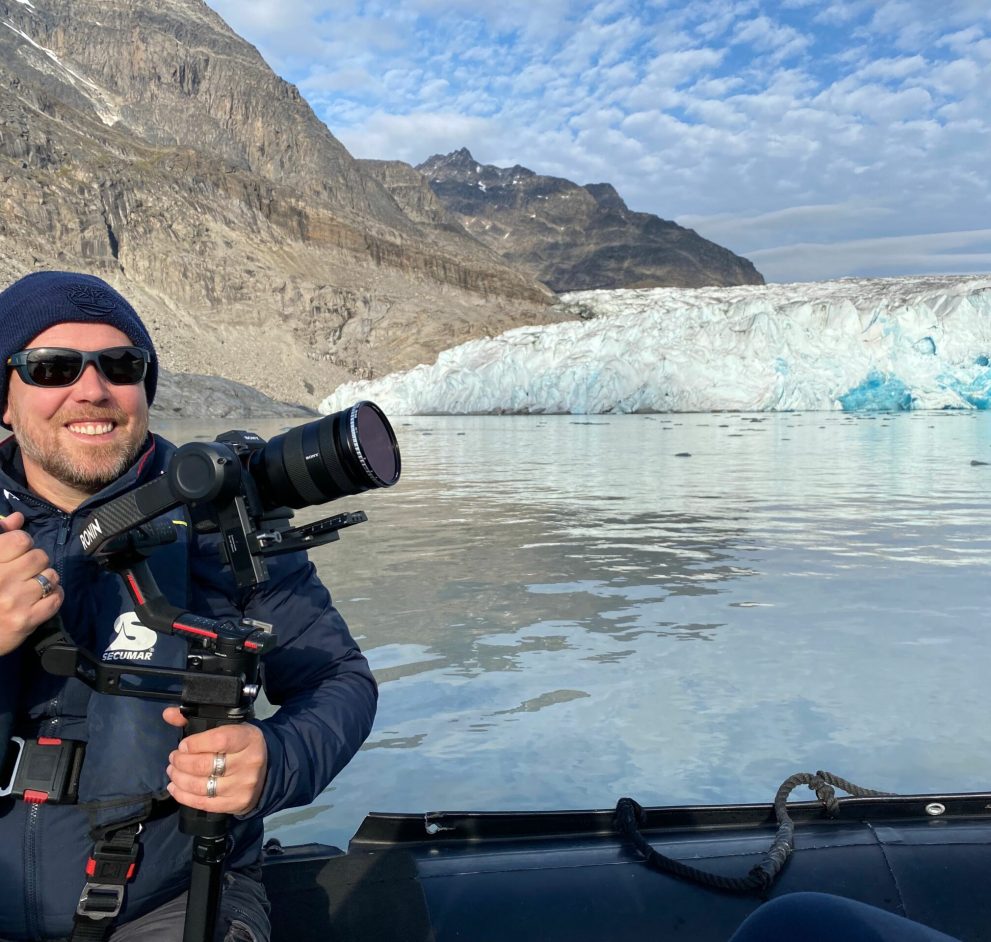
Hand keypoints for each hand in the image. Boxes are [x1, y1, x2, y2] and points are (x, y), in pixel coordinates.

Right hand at [0, 512, 62, 655]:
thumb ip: (1, 538)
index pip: (20, 540)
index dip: (23, 544)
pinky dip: (55, 596)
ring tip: (34, 586)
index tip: (18, 553)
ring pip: (51, 577)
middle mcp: (0, 579)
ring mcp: (14, 601)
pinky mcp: (26, 620)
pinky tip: (43, 598)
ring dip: (47, 580)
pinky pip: (56, 599)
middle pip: (39, 557)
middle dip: (36, 562)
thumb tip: (18, 518)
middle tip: (27, 572)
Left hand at [162, 707, 267, 814]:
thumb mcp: (228, 727)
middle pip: (205, 765)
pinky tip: (175, 788)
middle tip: (173, 759)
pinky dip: (183, 796)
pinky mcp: (237, 803)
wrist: (270, 768)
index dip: (195, 743)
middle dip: (181, 762)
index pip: (219, 740)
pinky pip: (203, 803)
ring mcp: (243, 785)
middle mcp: (249, 762)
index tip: (183, 745)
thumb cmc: (242, 744)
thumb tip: (168, 714)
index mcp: (248, 738)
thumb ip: (196, 719)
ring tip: (173, 772)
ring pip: (201, 786)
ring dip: (179, 779)